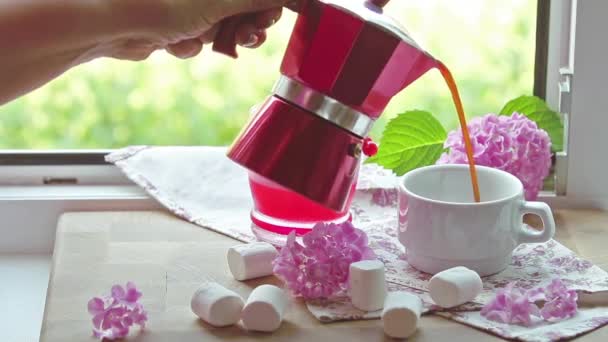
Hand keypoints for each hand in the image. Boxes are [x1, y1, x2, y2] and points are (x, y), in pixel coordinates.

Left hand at [110, 0, 290, 60]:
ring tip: (222, 44)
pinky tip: (178, 43)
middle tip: (250, 35)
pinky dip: (193, 45)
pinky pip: (199, 37)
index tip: (290, 15)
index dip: (276, 3)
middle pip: (246, 5)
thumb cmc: (165, 2)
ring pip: (224, 25)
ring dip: (223, 39)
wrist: (113, 25)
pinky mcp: (175, 22)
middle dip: (250, 24)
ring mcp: (190, 3)